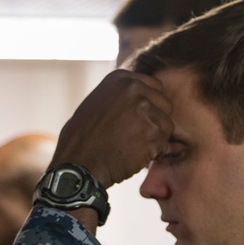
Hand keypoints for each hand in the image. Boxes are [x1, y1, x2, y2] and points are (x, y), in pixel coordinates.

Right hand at [51, 70, 173, 188]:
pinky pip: (164, 144)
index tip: (135, 122)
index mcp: (120, 79)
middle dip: (155, 122)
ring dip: (154, 139)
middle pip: (165, 104)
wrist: (77, 165)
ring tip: (129, 148)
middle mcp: (134, 88)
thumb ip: (120, 97)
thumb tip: (141, 97)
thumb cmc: (81, 140)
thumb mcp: (96, 104)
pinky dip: (153, 154)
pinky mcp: (153, 131)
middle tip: (134, 138)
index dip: (149, 107)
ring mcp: (144, 109)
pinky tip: (132, 157)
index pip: (154, 87)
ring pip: (167, 125)